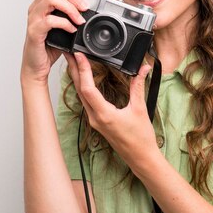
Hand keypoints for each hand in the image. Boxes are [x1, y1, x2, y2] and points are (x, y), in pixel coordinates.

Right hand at [20, 0, 99, 85]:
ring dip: (70, 8)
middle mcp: (37, 6)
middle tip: (85, 7)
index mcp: (44, 1)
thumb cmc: (50, 45)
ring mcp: (34, 18)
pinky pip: (49, 20)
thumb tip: (93, 6)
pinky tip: (72, 30)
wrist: (37, 66)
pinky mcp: (35, 31)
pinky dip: (64, 23)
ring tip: (80, 20)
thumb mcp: (65, 25)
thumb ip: (74, 13)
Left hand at [64, 52, 158, 168]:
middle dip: (74, 70)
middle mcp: (95, 118)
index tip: (79, 56)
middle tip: (70, 53)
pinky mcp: (98, 122)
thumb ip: (138, 86)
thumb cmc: (140, 139)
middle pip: (80, 90)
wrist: (141, 158)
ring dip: (78, 78)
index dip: (82, 70)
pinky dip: (84, 88)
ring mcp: (95, 121)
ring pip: (81, 96)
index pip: (88, 88)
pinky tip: (85, 81)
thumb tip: (142, 69)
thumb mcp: (140, 109)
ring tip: (75, 63)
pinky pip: (86, 102)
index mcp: (104, 114)